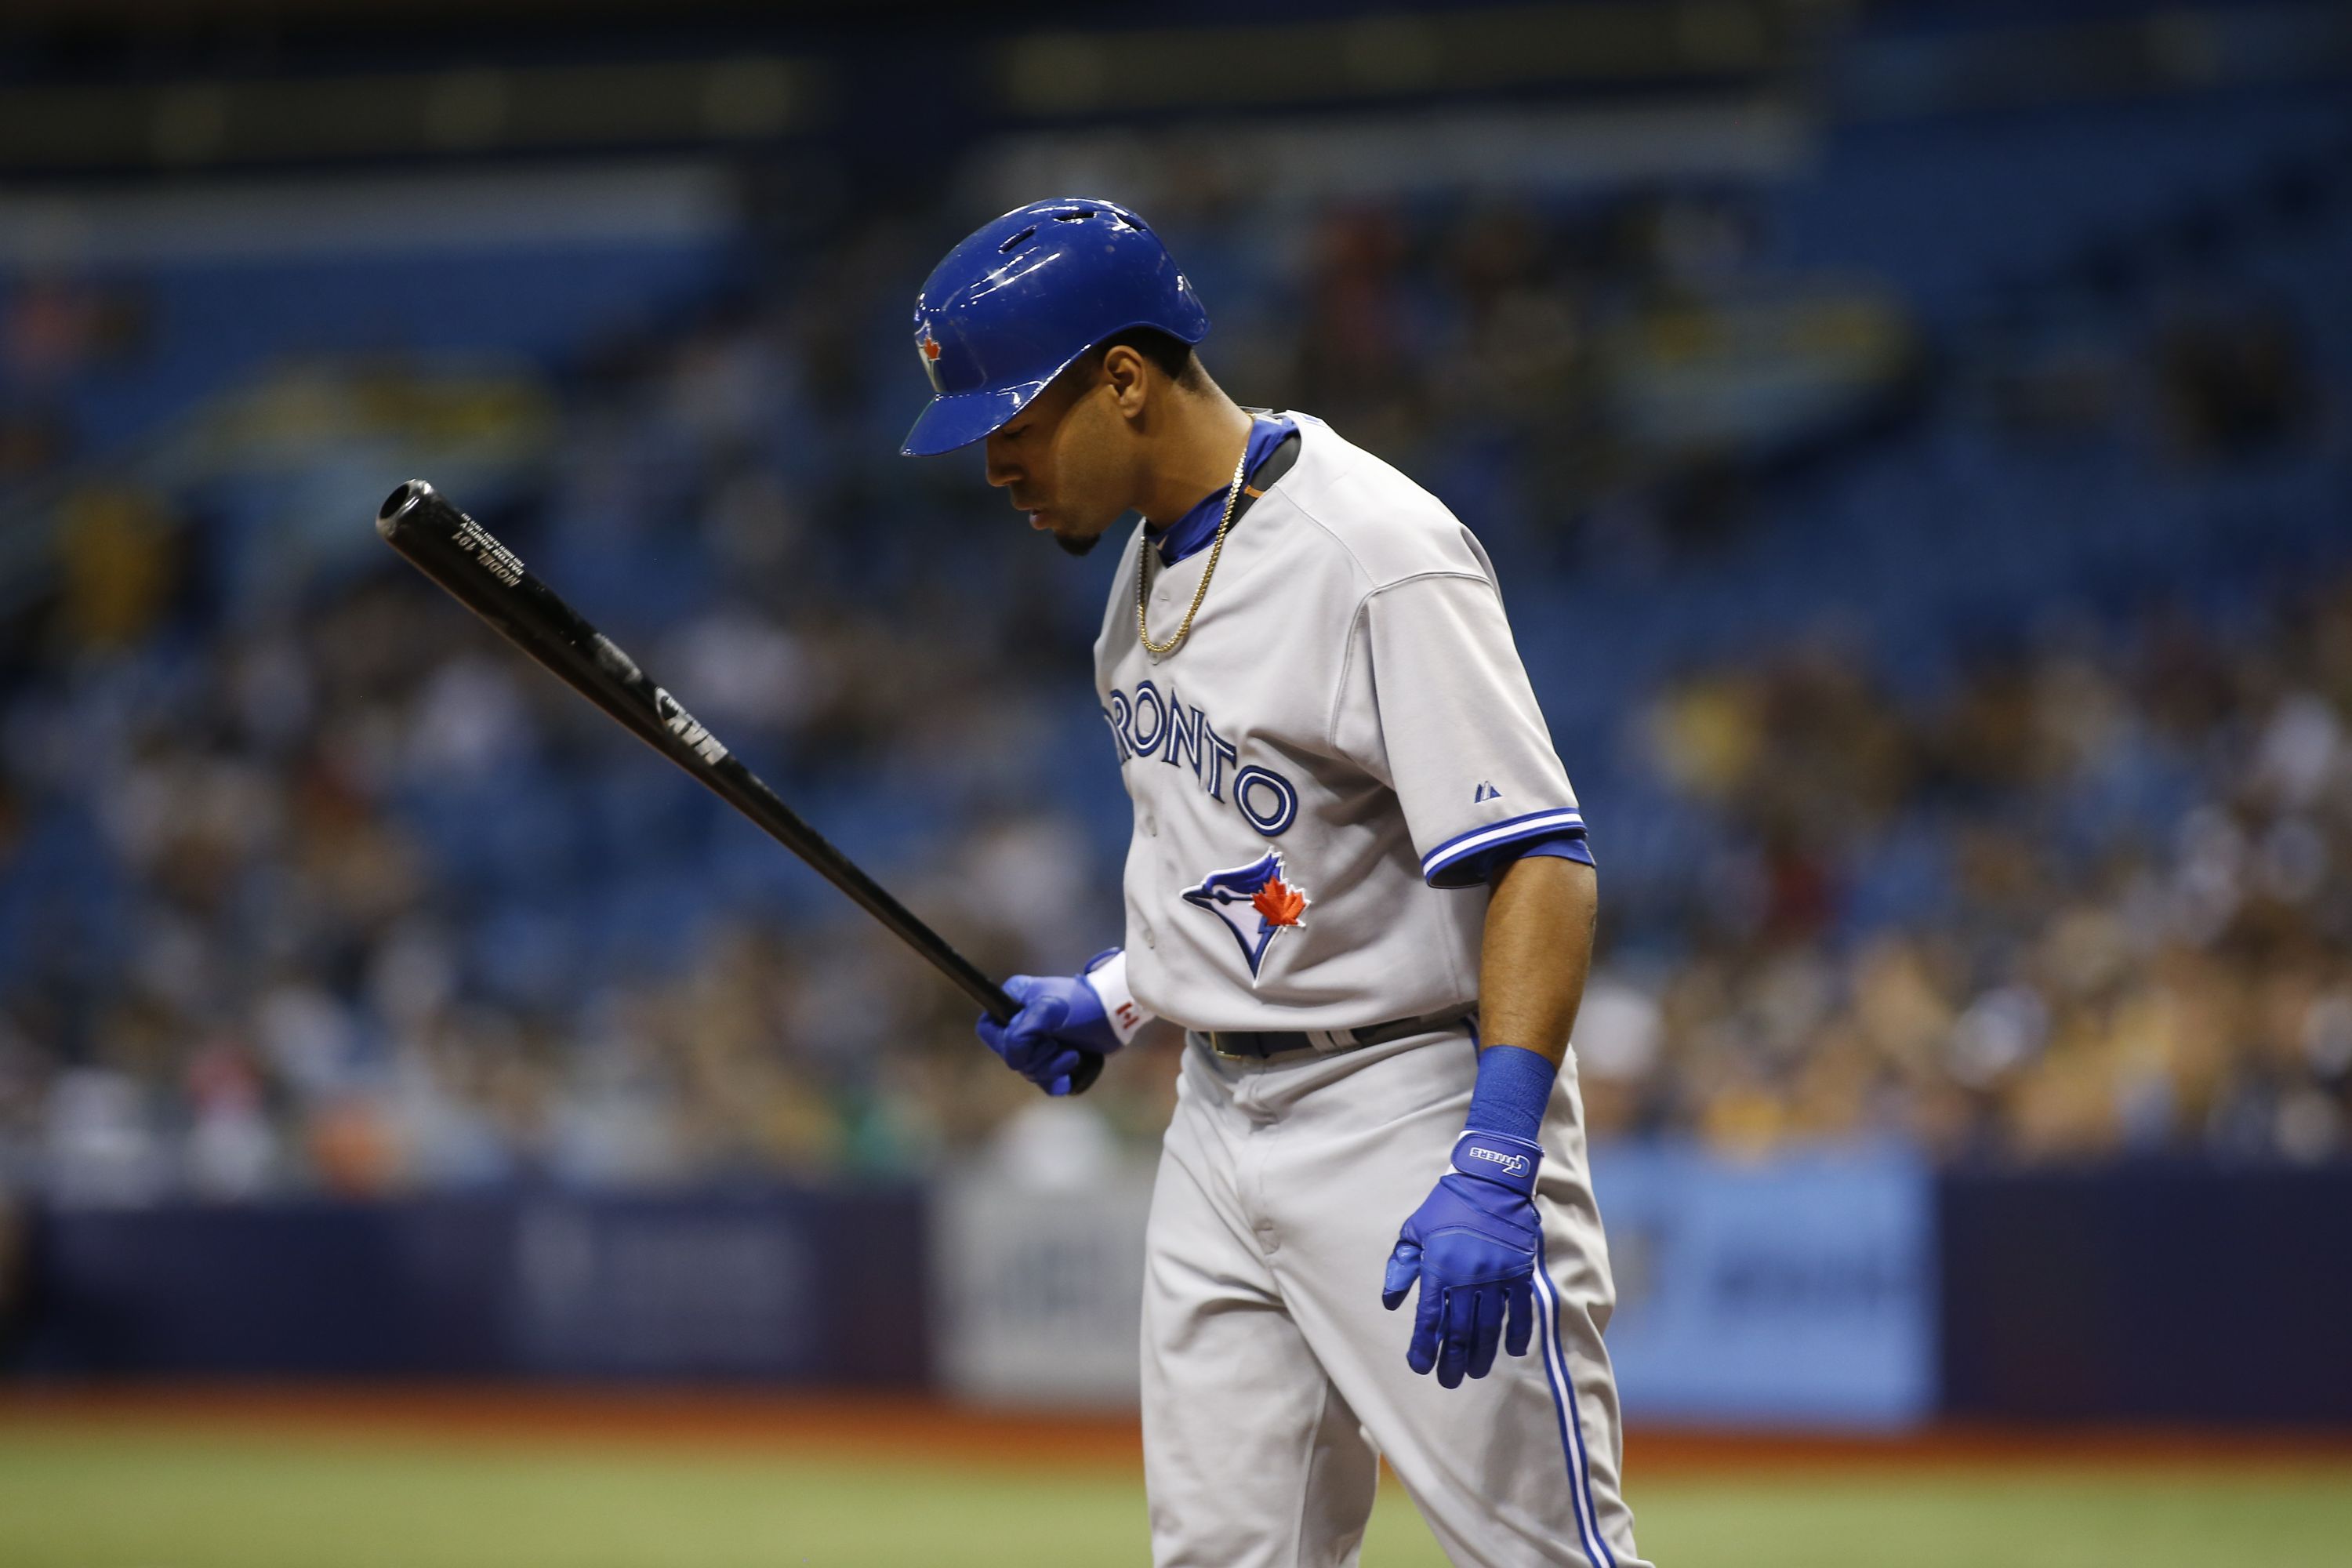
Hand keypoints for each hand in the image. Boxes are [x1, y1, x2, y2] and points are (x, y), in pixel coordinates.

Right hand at [975, 973, 1122, 1096]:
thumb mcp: (1049, 1011)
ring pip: (1029, 1071)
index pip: (989, 1029)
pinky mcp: (1054, 1058)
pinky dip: (1057, 1081)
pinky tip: (1070, 1075)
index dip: (1005, 1042)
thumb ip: (1022, 1032)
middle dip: (1037, 1058)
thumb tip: (1014, 1060)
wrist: (1117, 1015)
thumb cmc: (1084, 1005)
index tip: (1028, 1042)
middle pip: (1011, 1056)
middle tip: (1058, 1044)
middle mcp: (1022, 1022)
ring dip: (1051, 1068)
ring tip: (1072, 1054)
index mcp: (1014, 1002)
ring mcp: (1038, 1041)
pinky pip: (1045, 1081)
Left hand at [1381, 1134, 1542, 1387]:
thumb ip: (1402, 1266)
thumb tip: (1390, 1302)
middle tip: (1449, 1381)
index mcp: (1438, 1267)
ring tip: (1475, 1372)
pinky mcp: (1519, 1272)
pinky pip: (1519, 1311)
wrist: (1491, 1181)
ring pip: (1488, 1327)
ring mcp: (1496, 1277)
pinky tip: (1512, 1350)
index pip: (1428, 1319)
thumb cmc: (1447, 1205)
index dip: (1424, 1347)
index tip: (1420, 1367)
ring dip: (1482, 1354)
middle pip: (1459, 1331)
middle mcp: (1467, 1277)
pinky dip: (1516, 1333)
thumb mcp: (1414, 1230)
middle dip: (1453, 1360)